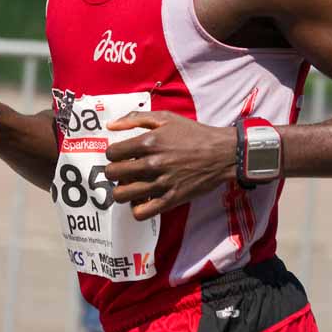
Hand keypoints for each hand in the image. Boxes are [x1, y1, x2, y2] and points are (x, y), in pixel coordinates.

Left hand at [105, 111, 236, 220]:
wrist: (221, 153)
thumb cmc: (193, 134)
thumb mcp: (165, 118)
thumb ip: (136, 118)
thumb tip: (110, 126)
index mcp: (148, 142)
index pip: (112, 153)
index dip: (113, 154)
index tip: (120, 155)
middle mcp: (152, 163)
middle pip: (113, 174)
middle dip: (114, 171)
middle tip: (123, 170)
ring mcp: (161, 184)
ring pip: (122, 195)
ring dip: (122, 190)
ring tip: (130, 185)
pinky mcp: (171, 200)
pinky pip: (141, 213)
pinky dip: (137, 208)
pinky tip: (142, 199)